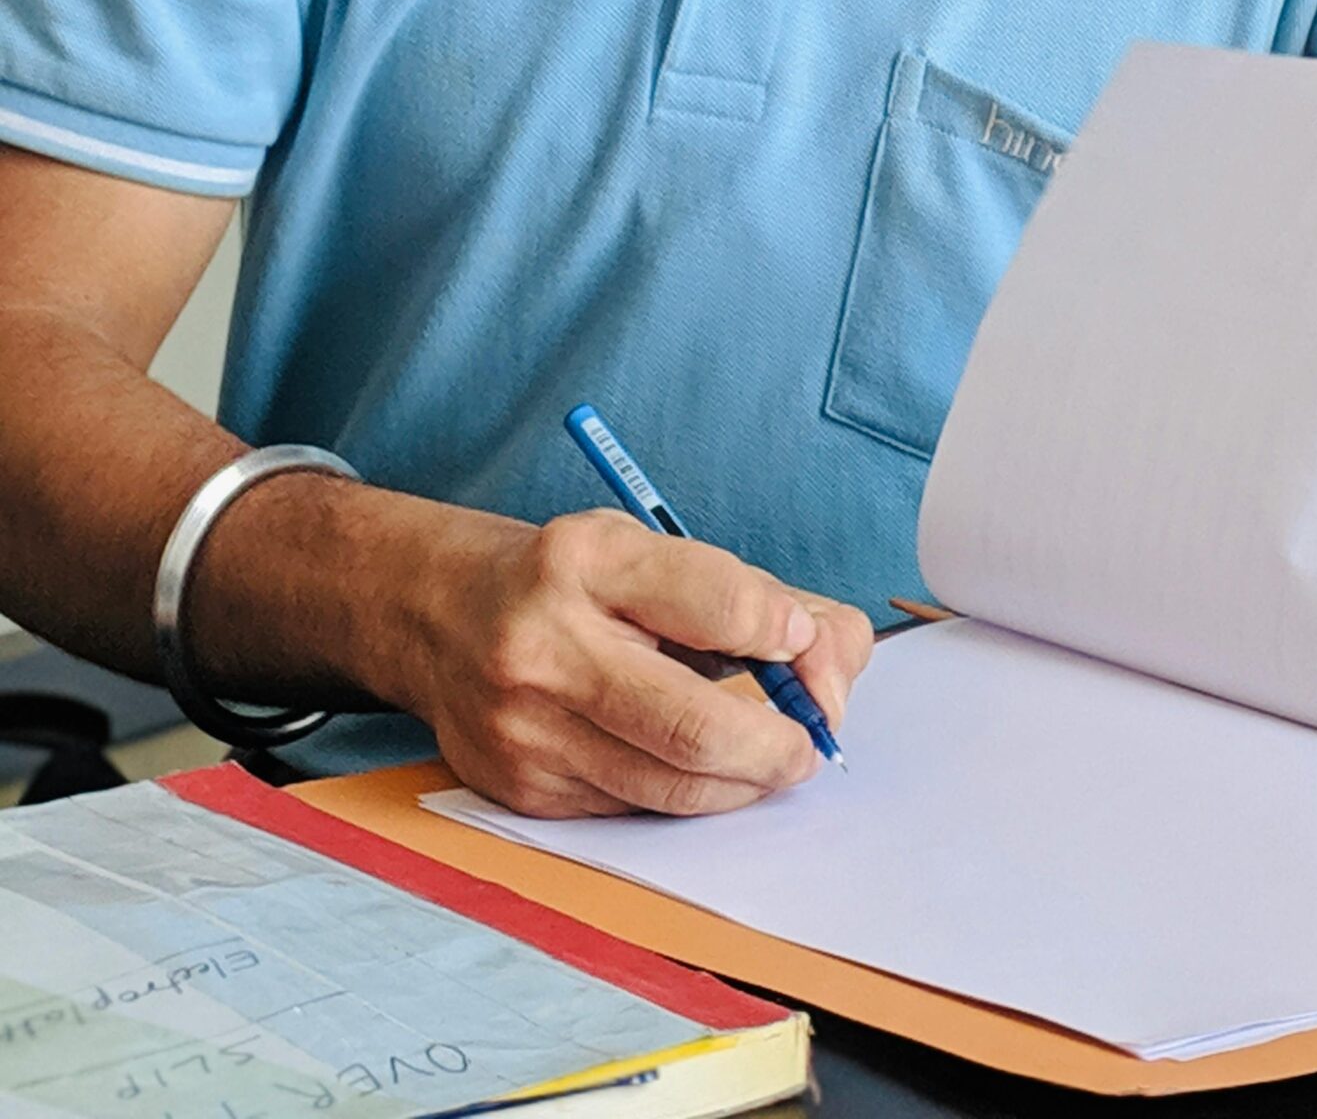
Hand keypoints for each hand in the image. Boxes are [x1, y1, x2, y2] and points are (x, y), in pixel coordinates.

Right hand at [397, 506, 873, 818]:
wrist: (442, 615)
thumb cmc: (574, 582)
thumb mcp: (653, 551)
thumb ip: (755, 598)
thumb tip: (830, 658)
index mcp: (589, 559)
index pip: (718, 600)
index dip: (784, 628)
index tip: (803, 638)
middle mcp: (545, 644)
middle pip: (697, 723)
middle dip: (779, 743)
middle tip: (810, 742)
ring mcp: (524, 727)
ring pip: (672, 784)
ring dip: (743, 781)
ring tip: (768, 757)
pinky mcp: (520, 789)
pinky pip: (634, 808)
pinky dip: (686, 794)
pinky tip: (696, 766)